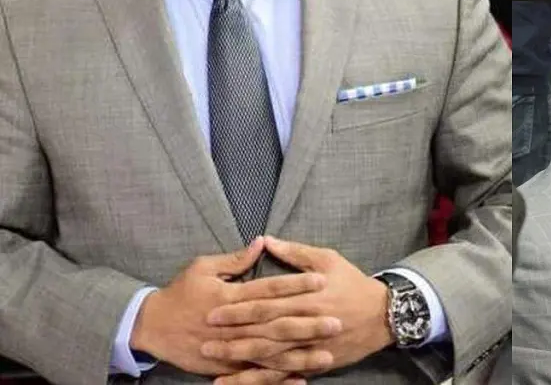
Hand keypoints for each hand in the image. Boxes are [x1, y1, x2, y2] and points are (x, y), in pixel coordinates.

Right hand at [130, 238, 327, 376]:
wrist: (151, 326)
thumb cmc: (180, 292)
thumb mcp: (203, 267)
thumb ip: (236, 259)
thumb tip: (262, 242)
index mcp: (230, 295)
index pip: (269, 289)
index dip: (296, 284)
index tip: (321, 280)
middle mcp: (232, 324)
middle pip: (275, 324)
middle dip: (307, 323)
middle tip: (336, 321)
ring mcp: (228, 348)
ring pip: (269, 353)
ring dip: (299, 355)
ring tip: (326, 354)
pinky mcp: (224, 366)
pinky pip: (254, 375)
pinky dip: (277, 379)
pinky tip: (299, 380)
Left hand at [202, 236, 394, 376]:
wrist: (383, 314)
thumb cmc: (352, 282)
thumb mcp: (327, 258)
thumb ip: (295, 252)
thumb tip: (265, 240)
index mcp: (306, 296)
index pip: (265, 302)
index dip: (238, 308)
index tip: (212, 311)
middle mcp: (306, 322)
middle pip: (264, 331)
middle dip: (233, 337)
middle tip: (206, 340)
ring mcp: (311, 346)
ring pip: (272, 356)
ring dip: (243, 360)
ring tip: (217, 363)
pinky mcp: (316, 362)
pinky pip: (286, 373)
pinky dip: (264, 380)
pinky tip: (243, 382)